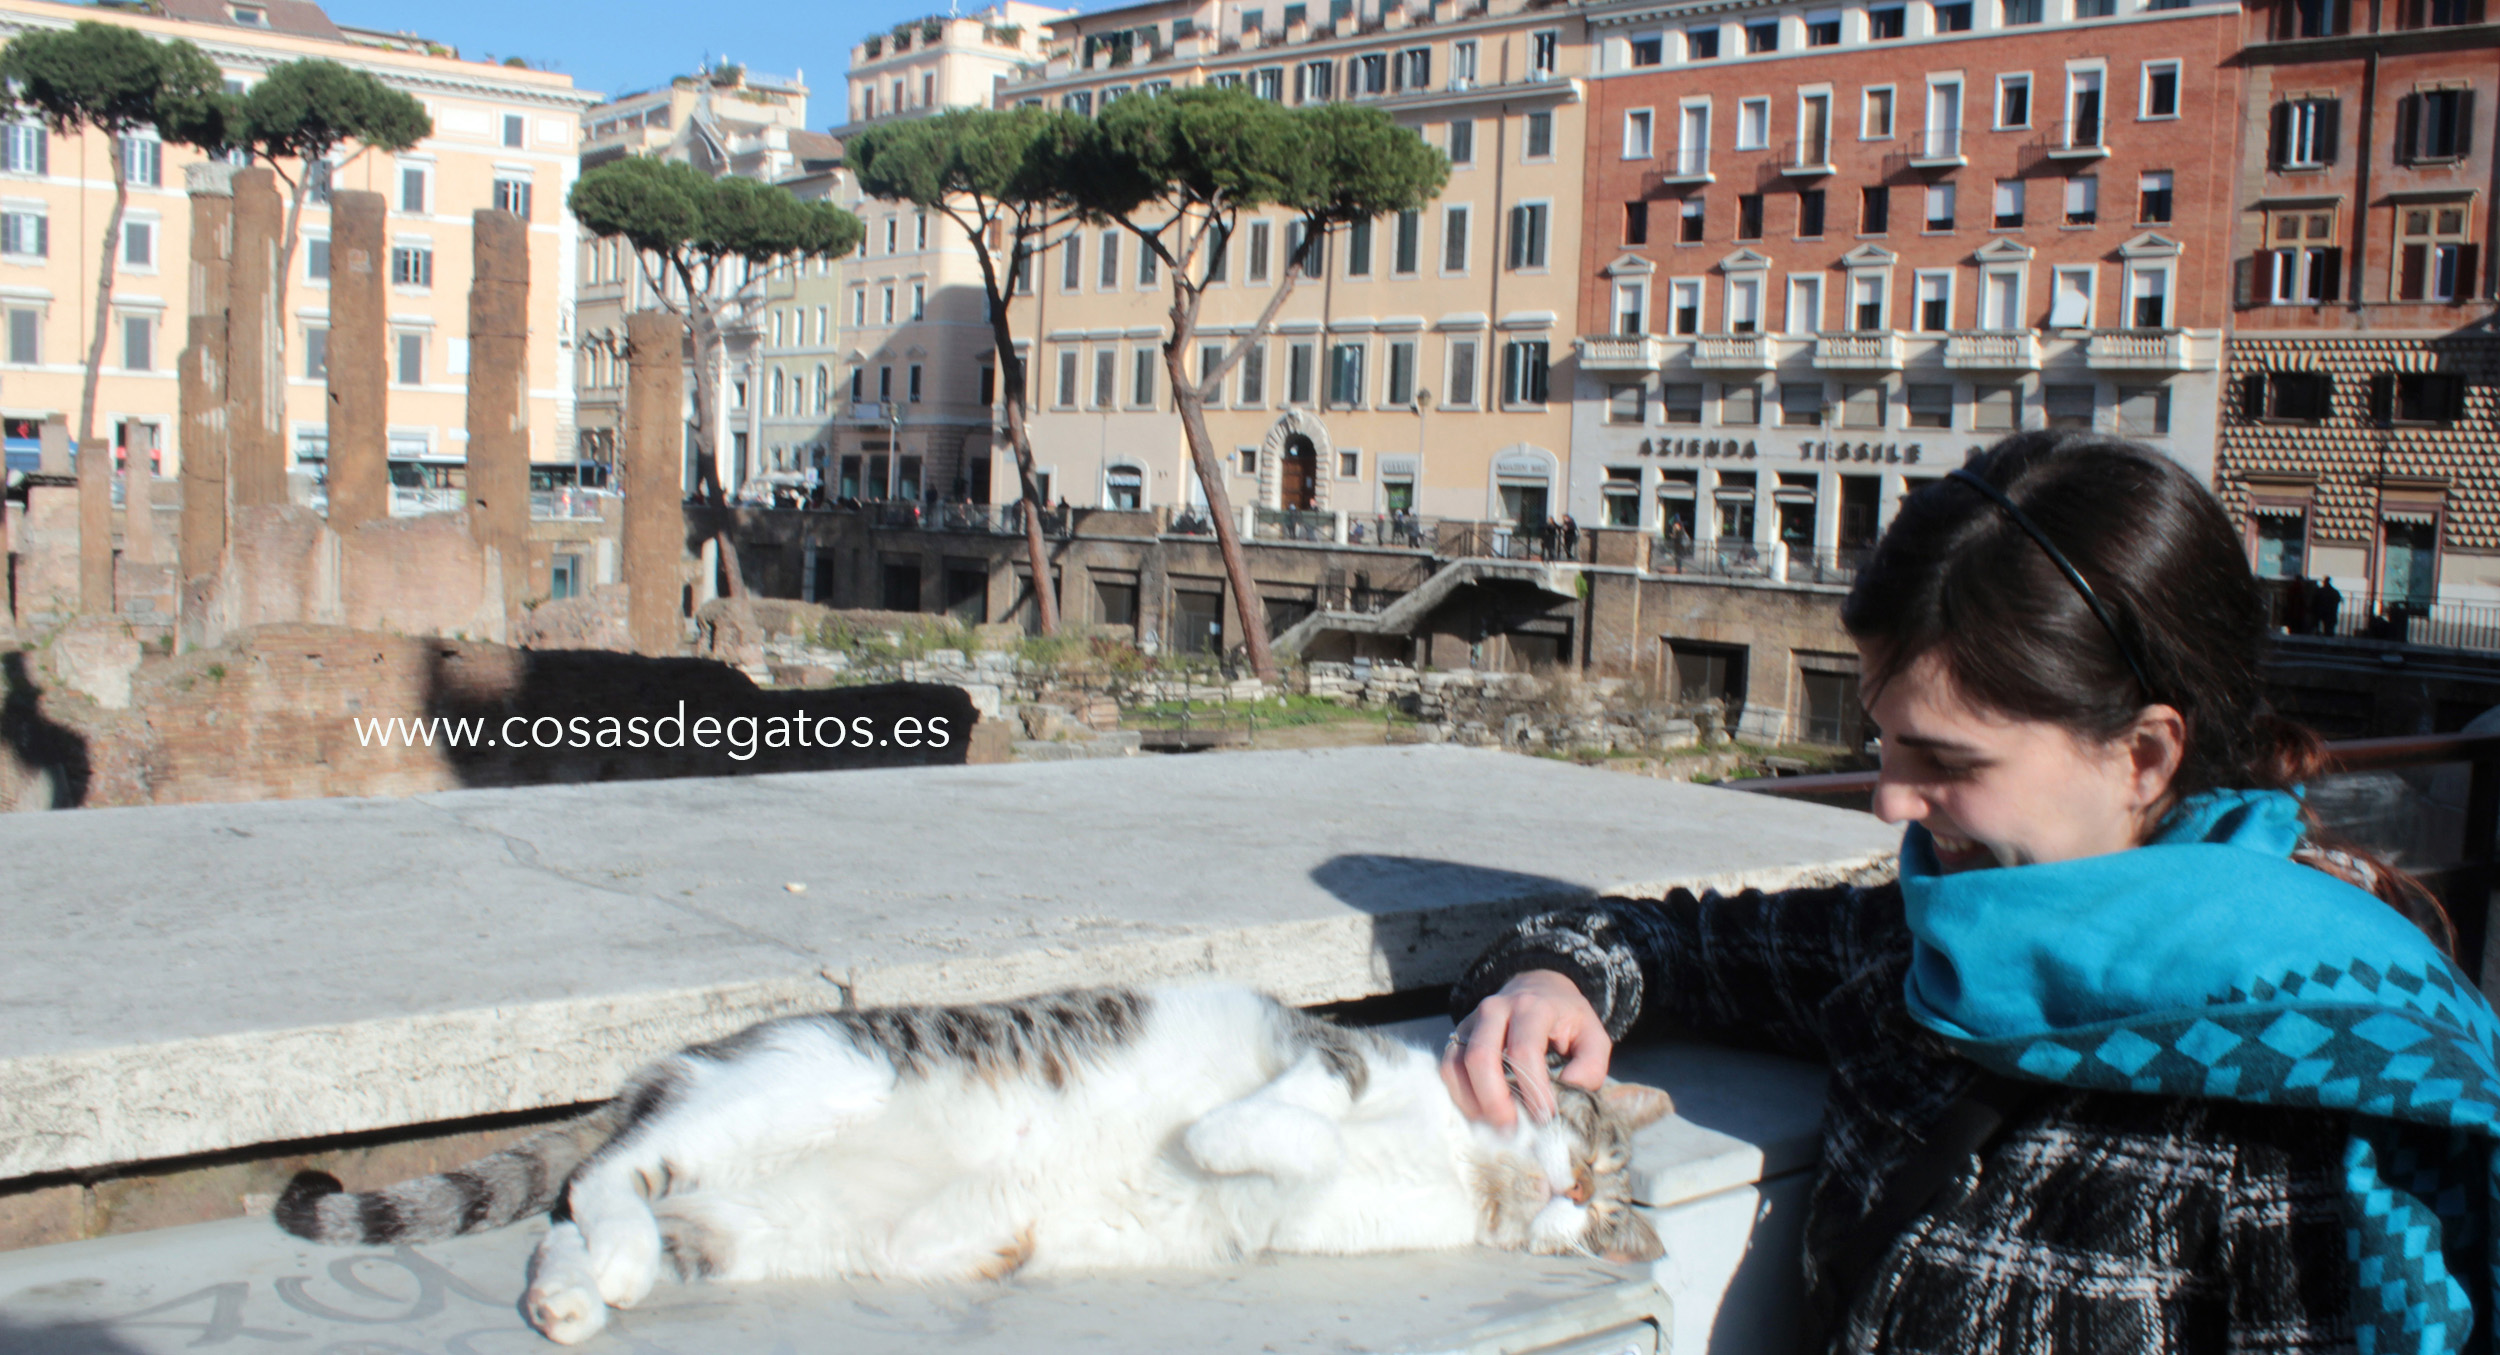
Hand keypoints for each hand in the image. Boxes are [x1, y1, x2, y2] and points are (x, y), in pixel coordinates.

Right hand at [1439, 970, 1612, 1129]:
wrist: (1538, 988)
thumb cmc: (1567, 1019)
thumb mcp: (1593, 1036)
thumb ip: (1591, 1065)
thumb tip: (1570, 1090)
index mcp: (1533, 1007)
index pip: (1524, 1050)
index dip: (1532, 1089)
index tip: (1545, 1117)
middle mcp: (1496, 1009)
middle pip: (1481, 1057)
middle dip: (1495, 1100)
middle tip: (1513, 1129)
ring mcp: (1472, 1021)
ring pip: (1457, 1063)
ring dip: (1473, 1101)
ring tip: (1496, 1125)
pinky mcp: (1459, 1035)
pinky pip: (1448, 1067)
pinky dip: (1460, 1095)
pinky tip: (1481, 1112)